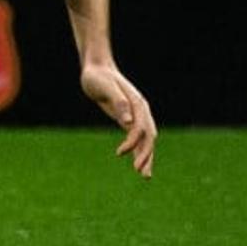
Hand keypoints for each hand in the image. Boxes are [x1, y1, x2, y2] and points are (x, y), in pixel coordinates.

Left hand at [80, 60, 156, 177]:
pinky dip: (139, 151)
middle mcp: (141, 110)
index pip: (140, 128)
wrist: (97, 69)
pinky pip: (138, 139)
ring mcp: (137, 115)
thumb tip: (128, 122)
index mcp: (138, 103)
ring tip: (145, 176)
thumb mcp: (105, 87)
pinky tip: (138, 164)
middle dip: (147, 155)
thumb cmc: (98, 77)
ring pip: (146, 140)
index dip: (132, 142)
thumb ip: (118, 102)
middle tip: (142, 174)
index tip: (119, 153)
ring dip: (147, 157)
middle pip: (149, 137)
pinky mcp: (129, 119)